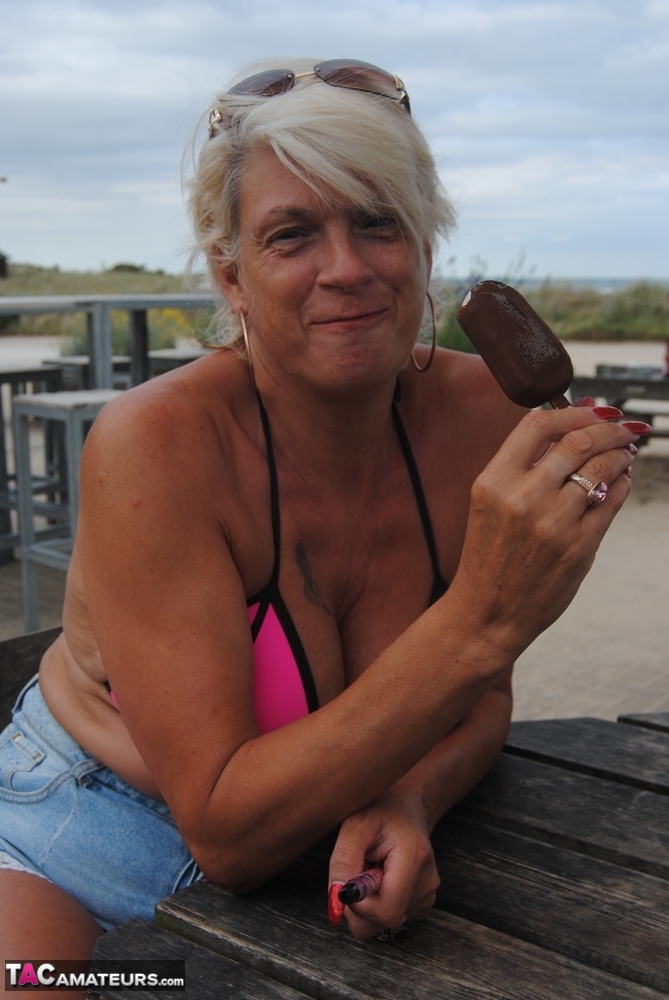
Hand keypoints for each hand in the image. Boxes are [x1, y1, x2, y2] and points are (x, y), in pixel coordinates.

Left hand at [328, 789, 439, 940]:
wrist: (404, 807)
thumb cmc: (379, 811)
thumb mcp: (354, 826)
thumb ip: (343, 861)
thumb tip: (337, 898)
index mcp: (414, 857)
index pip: (387, 910)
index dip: (360, 905)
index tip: (350, 881)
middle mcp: (428, 880)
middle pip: (385, 920)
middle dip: (361, 904)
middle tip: (360, 870)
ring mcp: (428, 893)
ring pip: (386, 922)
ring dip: (369, 901)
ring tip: (373, 869)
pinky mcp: (424, 901)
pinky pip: (392, 917)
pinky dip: (379, 902)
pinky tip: (382, 877)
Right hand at [449, 406, 641, 661]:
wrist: (487, 613)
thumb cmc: (489, 557)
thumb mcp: (491, 503)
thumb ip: (527, 464)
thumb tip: (572, 420)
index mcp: (493, 481)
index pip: (538, 425)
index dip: (572, 412)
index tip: (589, 411)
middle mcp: (522, 498)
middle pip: (578, 441)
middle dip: (608, 427)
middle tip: (620, 427)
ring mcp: (553, 523)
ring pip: (602, 468)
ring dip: (621, 453)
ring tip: (626, 451)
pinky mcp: (579, 547)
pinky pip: (612, 501)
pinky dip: (623, 483)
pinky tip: (622, 479)